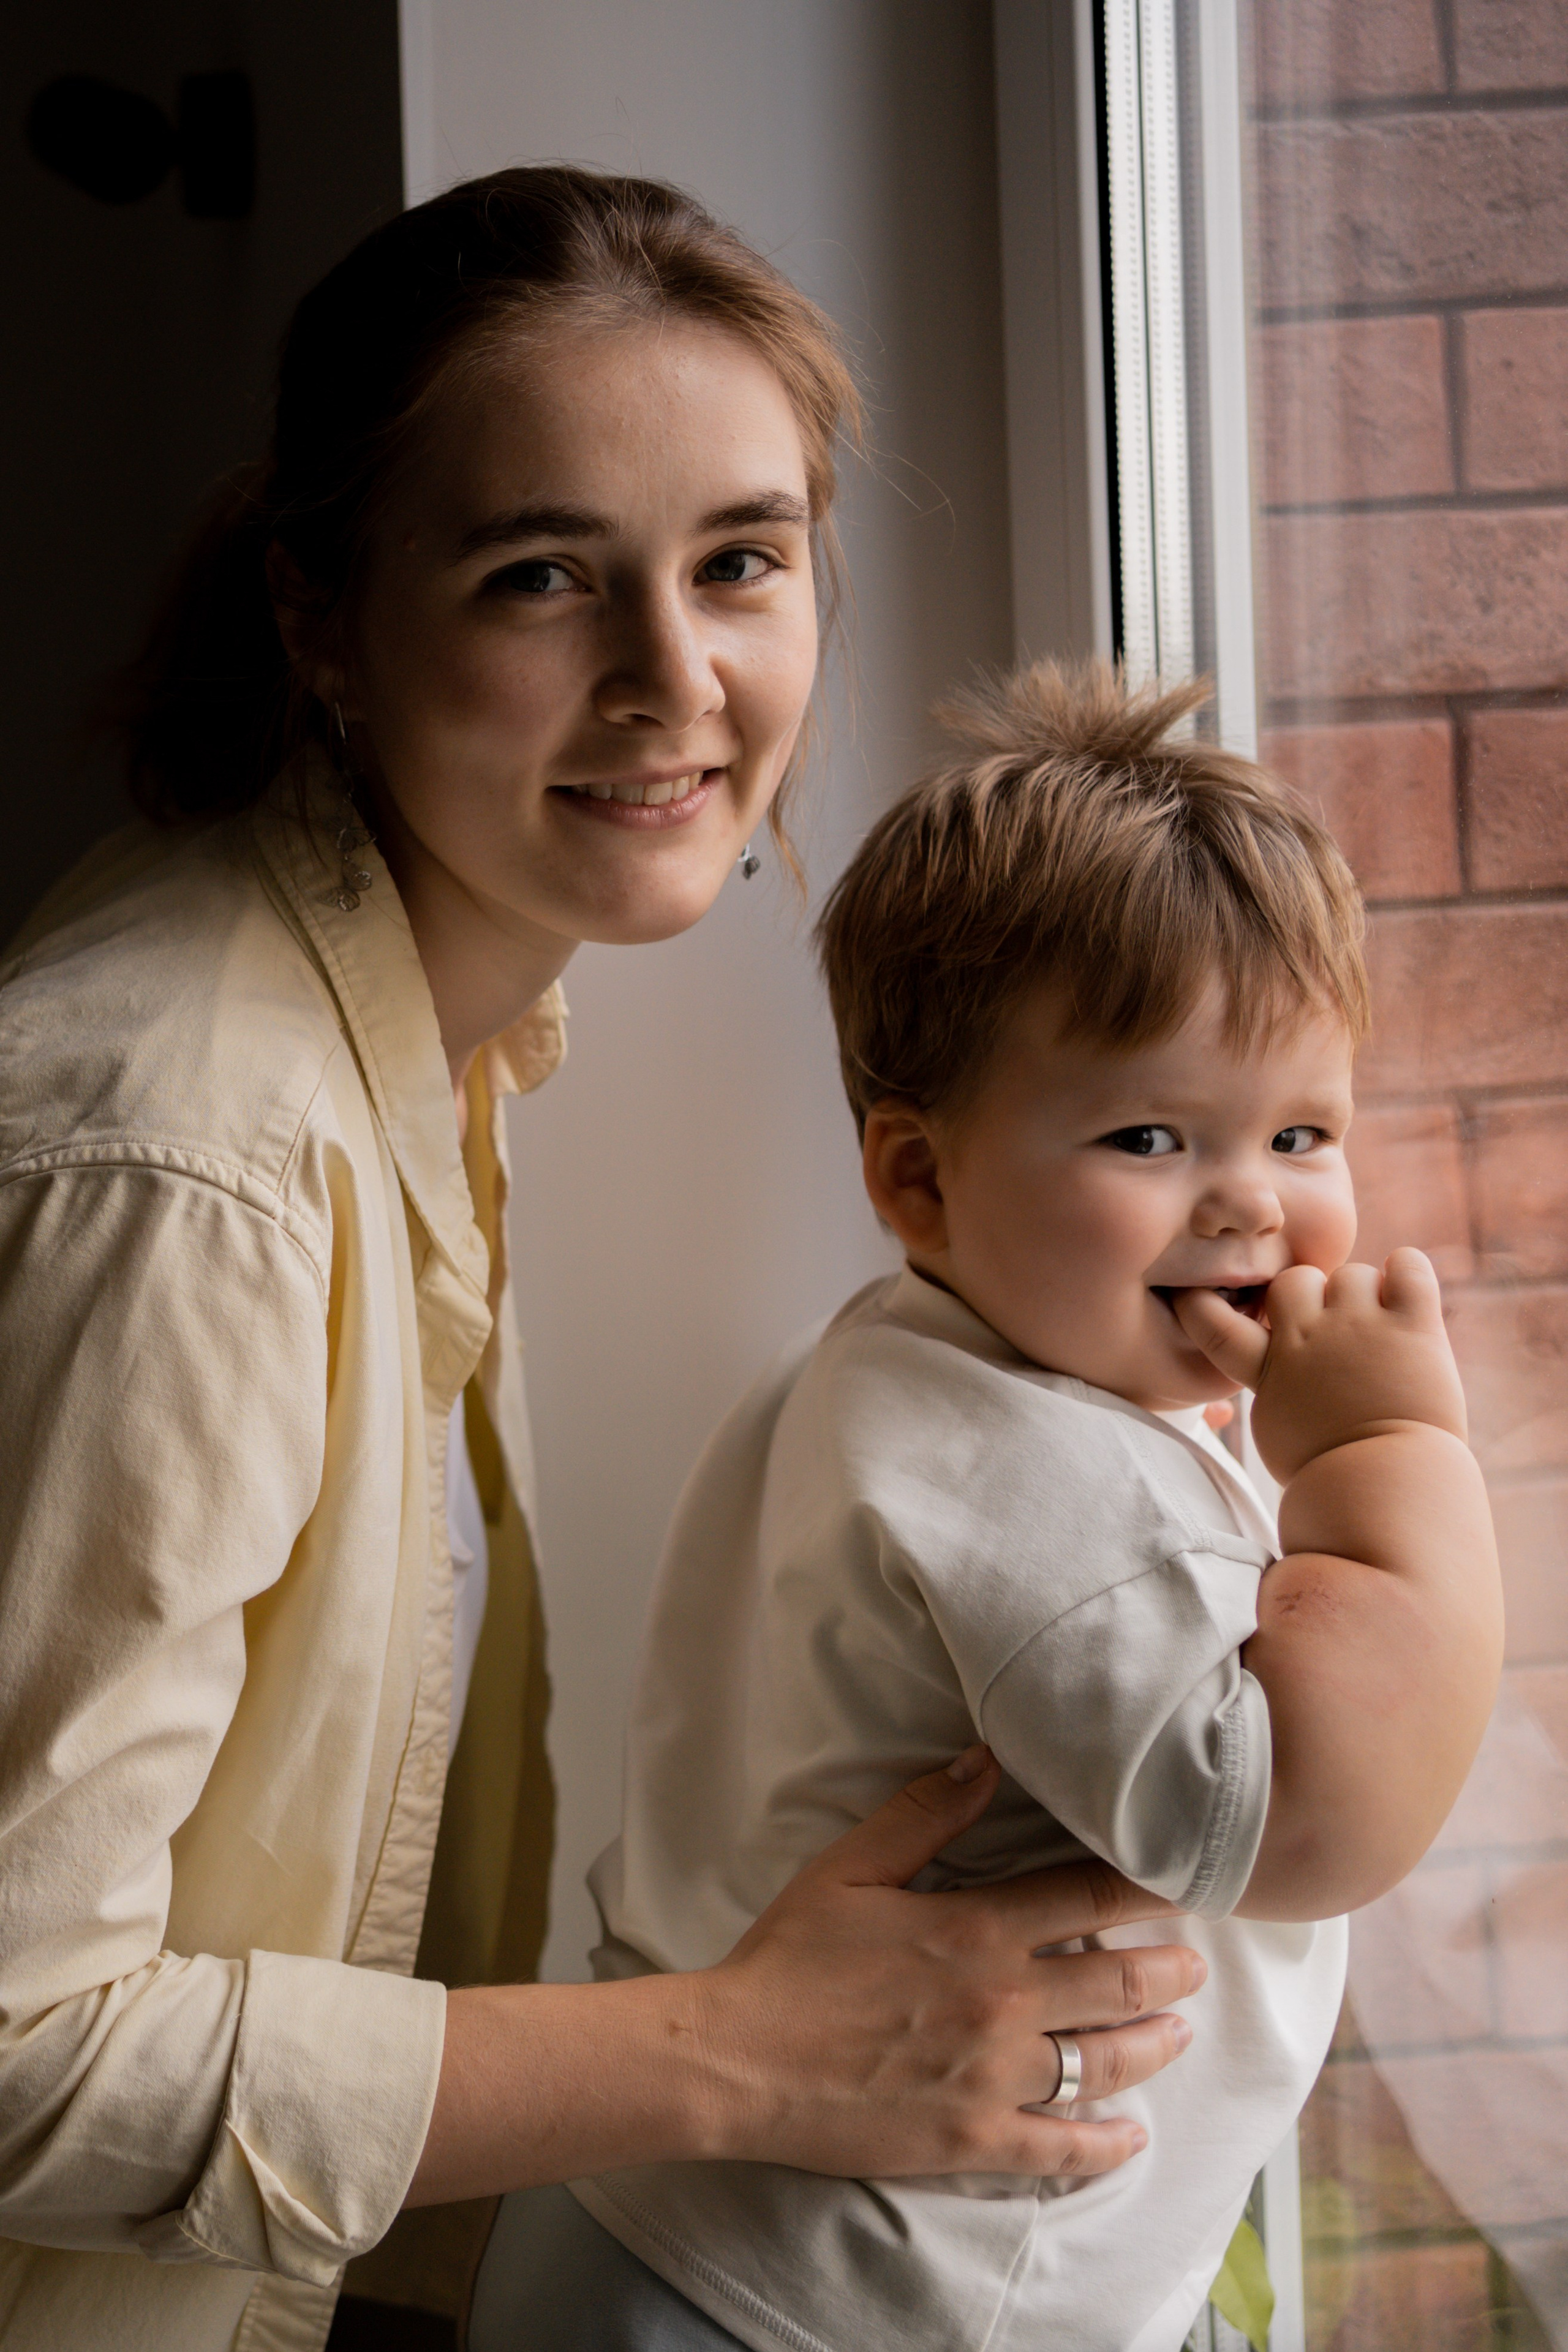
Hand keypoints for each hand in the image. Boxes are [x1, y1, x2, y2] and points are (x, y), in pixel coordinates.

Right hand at [698, 1746, 1202, 2179]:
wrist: (740, 2058)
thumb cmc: (790, 1956)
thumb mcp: (852, 1866)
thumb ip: (926, 1813)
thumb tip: (987, 1759)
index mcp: (976, 1929)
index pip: (1085, 1894)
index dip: (1142, 1884)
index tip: (1181, 1878)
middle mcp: (1002, 2003)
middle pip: (1116, 1980)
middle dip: (1168, 1969)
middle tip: (1197, 1962)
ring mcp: (994, 2077)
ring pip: (1104, 2061)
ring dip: (1154, 2044)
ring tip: (1181, 2031)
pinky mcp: (973, 2137)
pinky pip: (1060, 2147)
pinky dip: (1105, 2145)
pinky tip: (1132, 2138)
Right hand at [1172, 1248, 1467, 1484]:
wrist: (1386, 1494)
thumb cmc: (1331, 1478)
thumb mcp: (1278, 1433)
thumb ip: (1273, 1386)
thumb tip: (1281, 1362)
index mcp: (1268, 1368)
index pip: (1212, 1320)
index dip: (1201, 1302)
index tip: (1200, 1297)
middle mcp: (1307, 1337)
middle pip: (1295, 1280)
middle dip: (1315, 1300)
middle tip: (1340, 1336)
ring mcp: (1359, 1326)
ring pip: (1354, 1273)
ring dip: (1369, 1298)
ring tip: (1386, 1340)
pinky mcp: (1411, 1324)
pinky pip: (1408, 1265)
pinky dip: (1409, 1273)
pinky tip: (1411, 1304)